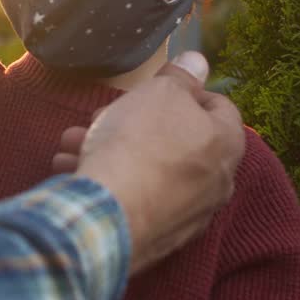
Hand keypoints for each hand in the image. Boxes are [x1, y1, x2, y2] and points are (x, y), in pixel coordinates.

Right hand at [68, 52, 244, 273]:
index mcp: (227, 145)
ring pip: (148, 170)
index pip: (219, 105)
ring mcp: (187, 215)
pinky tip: (75, 173)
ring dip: (111, 151)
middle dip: (133, 122)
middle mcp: (217, 184)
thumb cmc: (139, 144)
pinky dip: (111, 183)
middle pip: (175, 140)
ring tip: (72, 144)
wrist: (108, 216)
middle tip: (100, 116)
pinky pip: (135, 199)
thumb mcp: (160, 93)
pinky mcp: (157, 238)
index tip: (152, 89)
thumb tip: (198, 61)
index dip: (185, 90)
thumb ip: (181, 77)